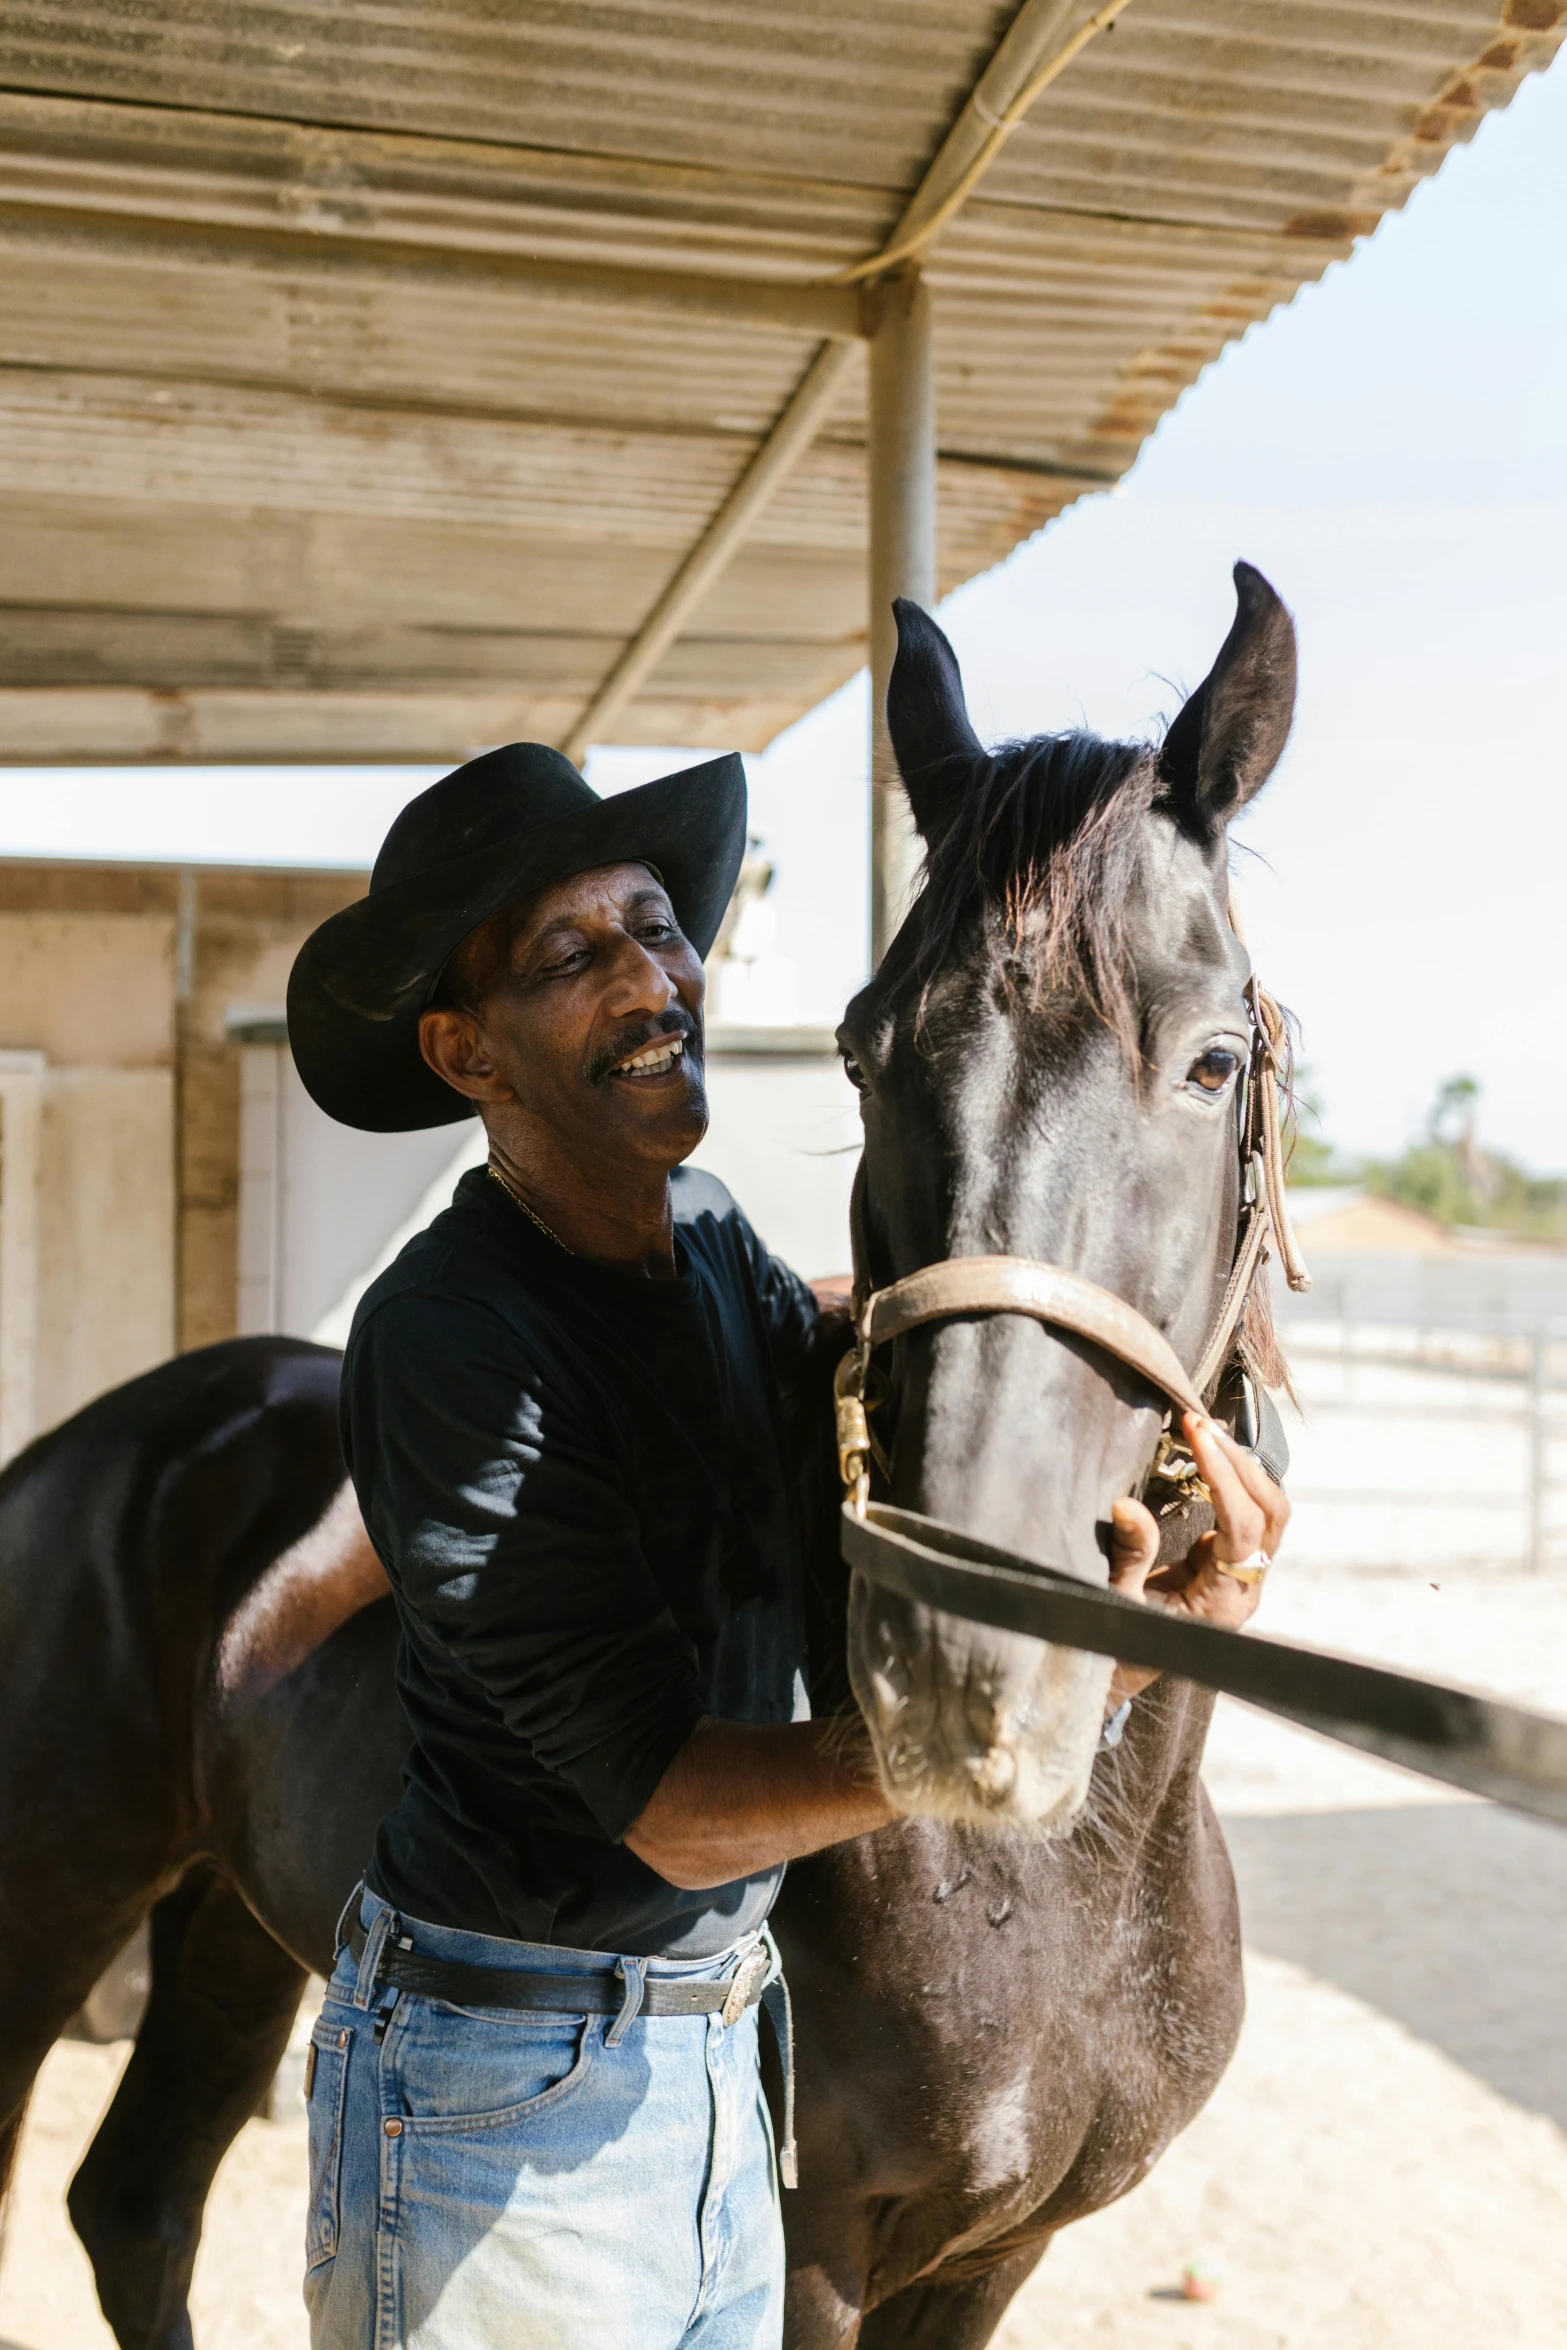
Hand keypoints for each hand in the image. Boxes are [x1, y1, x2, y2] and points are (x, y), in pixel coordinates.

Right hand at [1103, 1411, 1289, 1711]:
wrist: (1124, 1674)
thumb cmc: (1119, 1647)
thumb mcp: (1116, 1604)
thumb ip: (1128, 1557)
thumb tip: (1125, 1505)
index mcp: (1224, 1604)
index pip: (1243, 1528)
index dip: (1224, 1478)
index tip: (1195, 1435)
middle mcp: (1246, 1589)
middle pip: (1272, 1513)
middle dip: (1239, 1462)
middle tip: (1198, 1423)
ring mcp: (1245, 1577)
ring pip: (1269, 1511)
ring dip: (1242, 1467)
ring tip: (1204, 1431)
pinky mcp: (1232, 1564)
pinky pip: (1251, 1514)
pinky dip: (1233, 1480)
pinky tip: (1206, 1455)